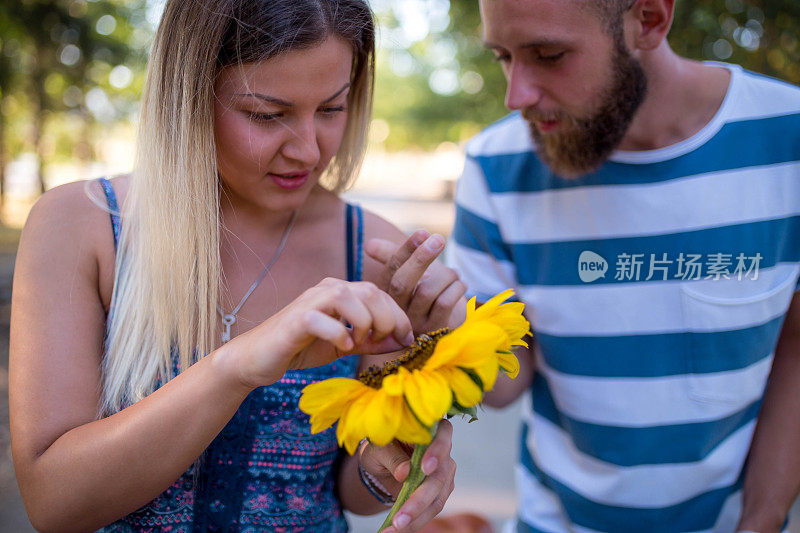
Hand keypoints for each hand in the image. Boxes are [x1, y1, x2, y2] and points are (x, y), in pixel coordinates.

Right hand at [227, 278, 413, 388]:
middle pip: (370, 291)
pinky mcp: (295, 319)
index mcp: (341, 291)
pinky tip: (342, 347)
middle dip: (386, 319)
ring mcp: (310, 301)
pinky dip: (339, 334)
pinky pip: (323, 319)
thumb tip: (406, 341)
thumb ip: (373, 340)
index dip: (399, 315)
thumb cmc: (302, 348)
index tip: (408, 339)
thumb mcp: (346, 345)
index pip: (380, 293)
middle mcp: (327, 289)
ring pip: (349, 297)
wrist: (258, 358)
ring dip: (364, 323)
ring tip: (360, 343)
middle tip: (383, 343)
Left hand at [359, 420, 456, 532]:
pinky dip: (414, 521)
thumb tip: (404, 472)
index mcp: (431, 431)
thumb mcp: (380, 448)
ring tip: (394, 527)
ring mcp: (445, 473)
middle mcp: (444, 451)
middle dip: (419, 499)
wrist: (384, 463)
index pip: (443, 435)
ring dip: (416, 516)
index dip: (437, 451)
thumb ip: (392, 456)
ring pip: (437, 498)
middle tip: (400, 517)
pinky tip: (395, 529)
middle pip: (439, 476)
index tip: (425, 468)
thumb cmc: (383, 447)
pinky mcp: (441, 492)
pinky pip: (431, 509)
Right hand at [366, 231, 466, 333]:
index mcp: (387, 294)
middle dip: (421, 258)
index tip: (423, 232)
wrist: (450, 325)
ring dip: (447, 275)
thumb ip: (392, 257)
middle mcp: (396, 312)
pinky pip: (444, 303)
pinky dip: (456, 288)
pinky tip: (461, 284)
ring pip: (427, 291)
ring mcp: (414, 324)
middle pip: (402, 283)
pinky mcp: (434, 331)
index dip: (406, 249)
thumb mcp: (412, 273)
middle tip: (439, 240)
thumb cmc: (429, 294)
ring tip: (455, 273)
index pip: (391, 269)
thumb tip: (369, 244)